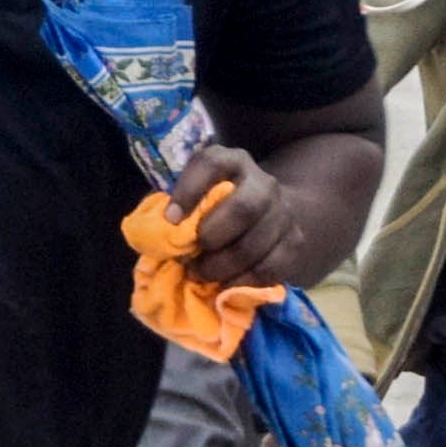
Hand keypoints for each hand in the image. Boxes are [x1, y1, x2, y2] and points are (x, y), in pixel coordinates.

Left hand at [163, 144, 303, 286]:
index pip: (212, 164)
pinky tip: (226, 284)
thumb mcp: (196, 193)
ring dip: (222, 267)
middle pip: (243, 208)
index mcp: (232, 162)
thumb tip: (151, 233)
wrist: (271, 212)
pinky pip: (270, 268)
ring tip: (201, 274)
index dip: (189, 190)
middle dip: (212, 237)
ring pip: (255, 245)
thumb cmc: (217, 207)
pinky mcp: (294, 243)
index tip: (170, 220)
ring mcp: (283, 213)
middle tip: (189, 257)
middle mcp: (262, 183)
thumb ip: (174, 205)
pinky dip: (243, 282)